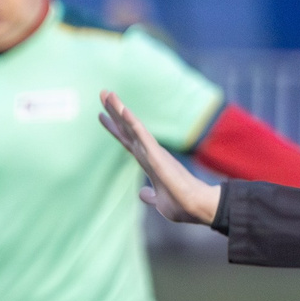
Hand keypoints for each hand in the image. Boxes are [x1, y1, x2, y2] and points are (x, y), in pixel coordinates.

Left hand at [98, 90, 218, 224]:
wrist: (197, 208)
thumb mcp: (159, 201)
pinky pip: (142, 135)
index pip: (128, 141)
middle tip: (103, 93)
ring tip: (108, 93)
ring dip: (120, 110)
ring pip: (133, 126)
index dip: (115, 128)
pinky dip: (132, 122)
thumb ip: (150, 196)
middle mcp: (149, 153)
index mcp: (148, 162)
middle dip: (114, 111)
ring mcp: (153, 152)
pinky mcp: (158, 155)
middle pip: (127, 128)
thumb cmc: (182, 205)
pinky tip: (122, 110)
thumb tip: (143, 194)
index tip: (102, 115)